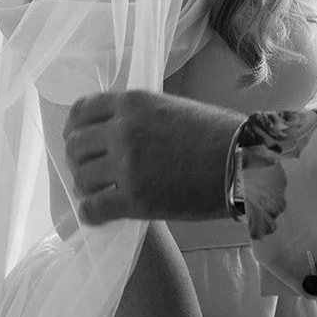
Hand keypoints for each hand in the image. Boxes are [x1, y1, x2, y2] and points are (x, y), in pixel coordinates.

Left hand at [64, 90, 245, 223]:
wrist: (242, 163)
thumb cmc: (215, 133)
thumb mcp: (170, 107)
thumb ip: (137, 114)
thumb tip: (113, 128)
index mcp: (133, 103)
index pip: (82, 111)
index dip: (74, 128)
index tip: (77, 138)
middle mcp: (124, 130)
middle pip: (75, 146)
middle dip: (78, 159)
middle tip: (89, 170)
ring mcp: (127, 166)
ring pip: (81, 178)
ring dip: (86, 187)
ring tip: (97, 192)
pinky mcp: (135, 200)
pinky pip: (93, 209)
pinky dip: (91, 213)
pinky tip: (97, 214)